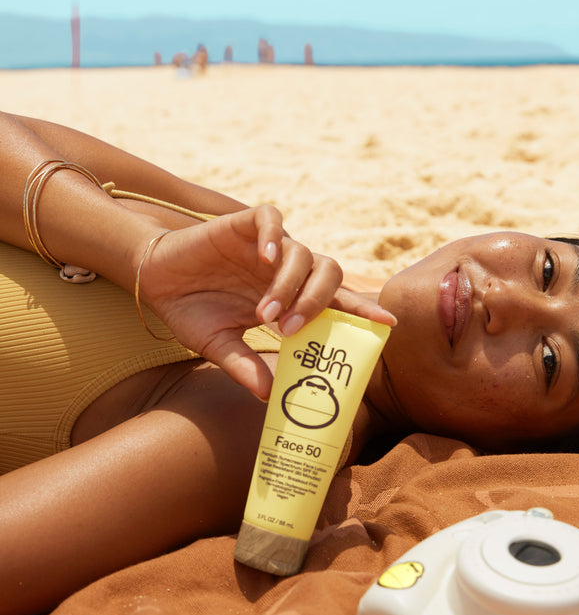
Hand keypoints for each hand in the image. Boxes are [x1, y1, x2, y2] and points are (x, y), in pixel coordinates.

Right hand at [137, 206, 394, 398]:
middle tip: (293, 330)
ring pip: (302, 253)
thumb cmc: (192, 311)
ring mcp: (267, 246)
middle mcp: (285, 270)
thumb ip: (245, 366)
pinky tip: (264, 259)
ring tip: (266, 314)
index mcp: (289, 297)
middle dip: (318, 302)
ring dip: (290, 285)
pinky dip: (274, 236)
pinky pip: (271, 218)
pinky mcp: (243, 225)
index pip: (336, 300)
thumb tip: (268, 396)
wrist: (154, 280)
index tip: (387, 323)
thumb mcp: (219, 346)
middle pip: (328, 273)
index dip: (363, 309)